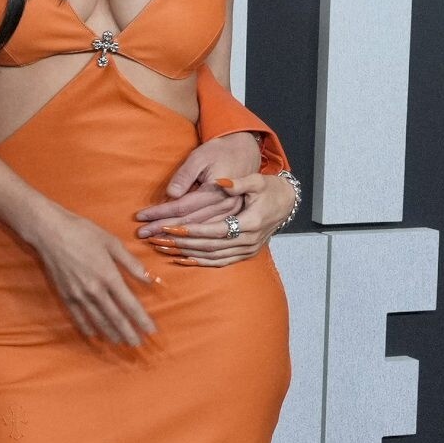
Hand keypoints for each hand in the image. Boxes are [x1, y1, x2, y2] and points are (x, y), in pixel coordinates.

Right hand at [26, 203, 159, 344]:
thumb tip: (149, 279)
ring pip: (98, 320)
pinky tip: (94, 335)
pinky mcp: (65, 295)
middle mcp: (95, 290)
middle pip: (115, 317)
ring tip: (121, 342)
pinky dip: (87, 327)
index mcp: (109, 276)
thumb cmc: (83, 232)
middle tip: (138, 344)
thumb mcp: (112, 242)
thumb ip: (131, 263)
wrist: (50, 232)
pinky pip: (78, 317)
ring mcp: (78, 294)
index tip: (151, 331)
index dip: (142, 319)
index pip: (130, 304)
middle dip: (128, 332)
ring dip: (111, 333)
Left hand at [133, 130, 262, 236]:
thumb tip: (171, 193)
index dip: (160, 212)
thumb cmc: (220, 152)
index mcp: (218, 192)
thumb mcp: (200, 156)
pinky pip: (214, 242)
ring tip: (155, 243)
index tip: (141, 216)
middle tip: (142, 234)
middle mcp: (227, 208)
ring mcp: (234, 218)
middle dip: (163, 229)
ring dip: (176, 241)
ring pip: (200, 236)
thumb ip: (186, 175)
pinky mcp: (237, 224)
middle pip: (189, 224)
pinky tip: (179, 252)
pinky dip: (195, 248)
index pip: (182, 207)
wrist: (246, 154)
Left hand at [144, 170, 295, 265]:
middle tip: (157, 238)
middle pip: (209, 246)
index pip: (216, 229)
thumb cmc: (268, 188)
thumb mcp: (257, 180)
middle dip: (181, 242)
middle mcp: (248, 240)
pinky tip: (181, 259)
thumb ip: (239, 183)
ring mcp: (247, 249)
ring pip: (212, 256)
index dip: (192, 229)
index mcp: (250, 221)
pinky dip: (199, 262)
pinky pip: (219, 262)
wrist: (286, 202)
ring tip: (162, 247)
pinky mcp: (245, 254)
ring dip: (186, 253)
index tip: (169, 226)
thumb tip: (221, 182)